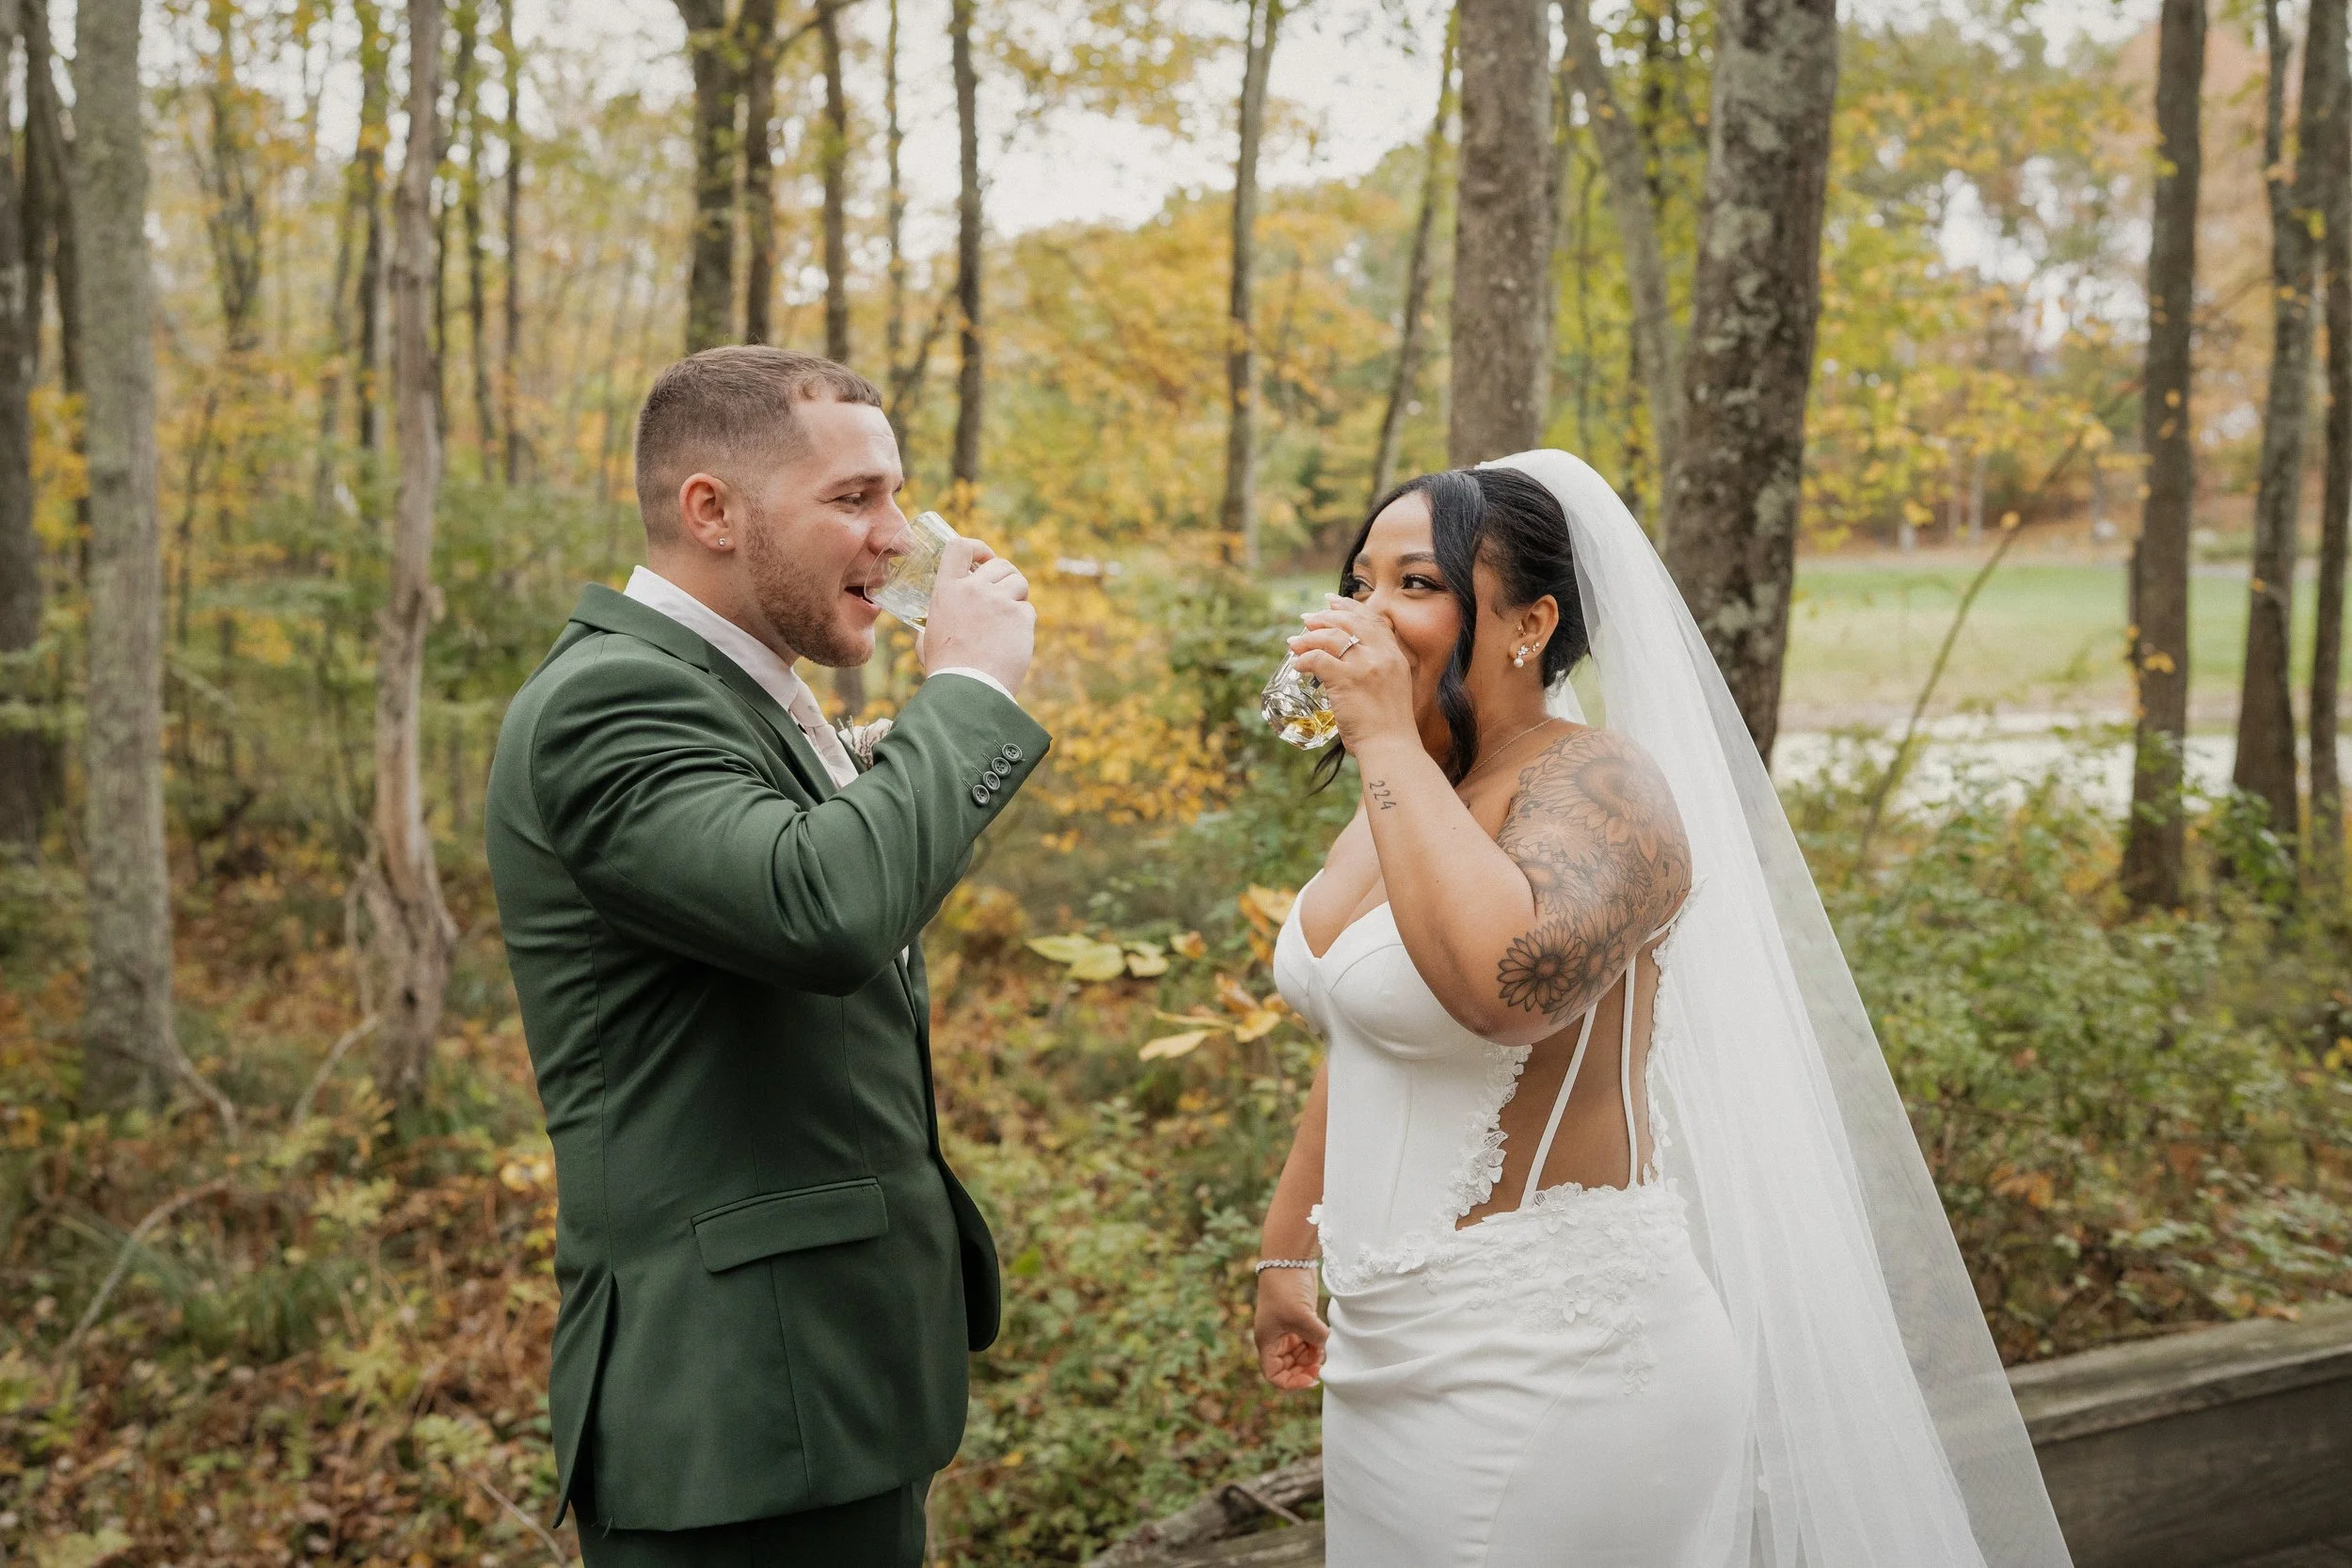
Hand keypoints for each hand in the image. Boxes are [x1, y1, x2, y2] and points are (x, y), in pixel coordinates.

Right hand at [921, 536, 1035, 695]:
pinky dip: (1024, 622)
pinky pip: (1028, 610)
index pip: (959, 547)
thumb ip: (934, 622)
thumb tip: (932, 623)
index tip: (984, 558)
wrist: (968, 690)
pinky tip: (1012, 640)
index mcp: (946, 591)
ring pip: (1019, 582)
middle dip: (1005, 576)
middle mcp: (972, 589)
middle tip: (1004, 594)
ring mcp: (998, 601)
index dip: (977, 547)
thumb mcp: (927, 639)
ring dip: (1018, 596)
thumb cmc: (946, 670)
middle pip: (999, 564)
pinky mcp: (1020, 616)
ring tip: (1009, 618)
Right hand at [1253, 1268, 1327, 1390]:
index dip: (1291, 1382)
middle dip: (1305, 1369)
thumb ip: (1316, 1338)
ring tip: (1326, 1348)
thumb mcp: (1301, 1317)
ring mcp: (1287, 1329)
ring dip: (1313, 1356)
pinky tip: (1327, 1340)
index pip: (1274, 1375)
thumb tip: (1330, 1351)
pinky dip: (1317, 1344)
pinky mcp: (1299, 1320)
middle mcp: (1275, 1339)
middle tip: (1322, 1365)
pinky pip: (1308, 1341)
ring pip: (1300, 1355)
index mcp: (1267, 1342)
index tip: (1311, 1377)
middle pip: (1289, 1367)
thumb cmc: (1285, 1289)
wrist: (1288, 1260)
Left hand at [1287, 595, 1417, 750]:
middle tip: (1305, 619)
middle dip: (1324, 616)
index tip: (1331, 601)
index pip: (1372, 620)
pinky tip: (1297, 664)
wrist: (1391, 746)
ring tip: (1293, 642)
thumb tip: (1349, 665)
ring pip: (1331, 637)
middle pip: (1349, 622)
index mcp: (1395, 655)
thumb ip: (1377, 672)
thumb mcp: (1392, 688)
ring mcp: (1364, 666)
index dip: (1349, 607)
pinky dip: (1304, 659)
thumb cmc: (1388, 726)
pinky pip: (1318, 659)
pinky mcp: (1346, 680)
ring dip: (1308, 637)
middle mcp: (1382, 655)